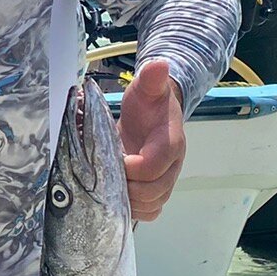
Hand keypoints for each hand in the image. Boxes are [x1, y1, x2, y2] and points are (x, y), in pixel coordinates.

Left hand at [118, 58, 184, 221]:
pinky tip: (116, 197)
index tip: (113, 158)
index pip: (154, 165)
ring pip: (152, 205)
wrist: (155, 115)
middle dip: (126, 187)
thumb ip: (151, 79)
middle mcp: (172, 166)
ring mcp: (165, 181)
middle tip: (105, 174)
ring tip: (108, 187)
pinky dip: (134, 210)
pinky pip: (150, 211)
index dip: (131, 168)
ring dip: (128, 202)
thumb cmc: (148, 102)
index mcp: (171, 143)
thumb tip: (159, 64)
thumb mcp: (147, 88)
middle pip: (154, 192)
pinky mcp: (156, 191)